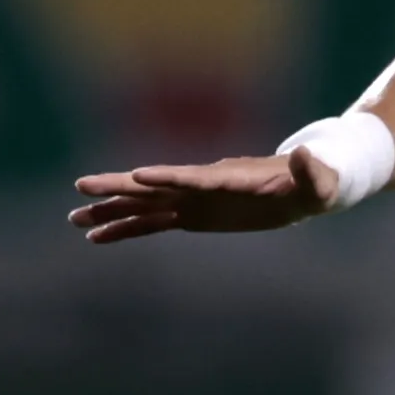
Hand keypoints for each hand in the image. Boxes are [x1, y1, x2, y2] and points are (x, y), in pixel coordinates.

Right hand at [68, 149, 340, 242]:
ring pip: (144, 206)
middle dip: (119, 187)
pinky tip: (98, 237)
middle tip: (81, 186)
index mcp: (229, 178)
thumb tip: (307, 157)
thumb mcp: (320, 182)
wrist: (305, 186)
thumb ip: (312, 172)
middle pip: (154, 186)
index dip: (167, 177)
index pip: (192, 177)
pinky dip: (125, 229)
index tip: (137, 176)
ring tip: (74, 219)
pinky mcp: (193, 215)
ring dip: (110, 211)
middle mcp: (203, 185)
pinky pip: (152, 224)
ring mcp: (194, 200)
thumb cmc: (316, 183)